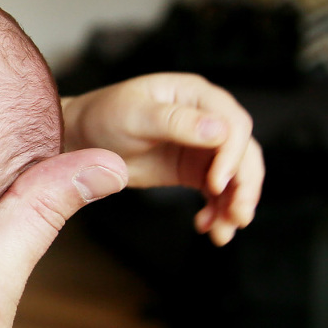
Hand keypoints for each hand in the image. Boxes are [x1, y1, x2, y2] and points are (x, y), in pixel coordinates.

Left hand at [62, 73, 262, 244]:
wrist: (82, 138)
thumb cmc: (104, 116)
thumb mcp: (135, 115)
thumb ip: (176, 121)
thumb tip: (219, 129)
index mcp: (196, 95)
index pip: (234, 124)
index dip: (233, 155)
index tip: (216, 183)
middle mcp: (207, 118)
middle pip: (244, 152)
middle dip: (245, 186)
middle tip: (237, 216)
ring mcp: (203, 146)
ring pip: (236, 176)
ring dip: (235, 204)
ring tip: (222, 232)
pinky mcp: (194, 170)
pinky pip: (218, 192)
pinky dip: (219, 211)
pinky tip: (208, 228)